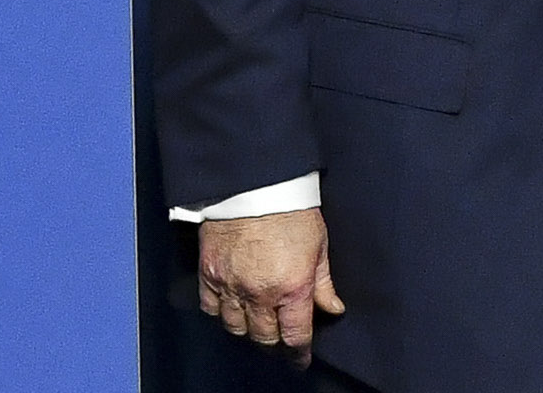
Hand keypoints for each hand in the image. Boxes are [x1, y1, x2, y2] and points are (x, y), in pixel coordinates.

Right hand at [197, 210, 344, 363]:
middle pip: (264, 338)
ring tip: (255, 325)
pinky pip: (210, 307)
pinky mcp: (209, 271)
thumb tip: (333, 309)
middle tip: (279, 342)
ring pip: (235, 327)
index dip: (298, 355)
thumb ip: (323, 283)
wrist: (253, 182)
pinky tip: (229, 308)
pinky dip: (219, 312)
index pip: (295, 338)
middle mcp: (260, 294)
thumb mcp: (318, 246)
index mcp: (292, 289)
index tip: (300, 360)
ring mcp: (231, 284)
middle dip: (274, 345)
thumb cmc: (290, 209)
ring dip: (247, 331)